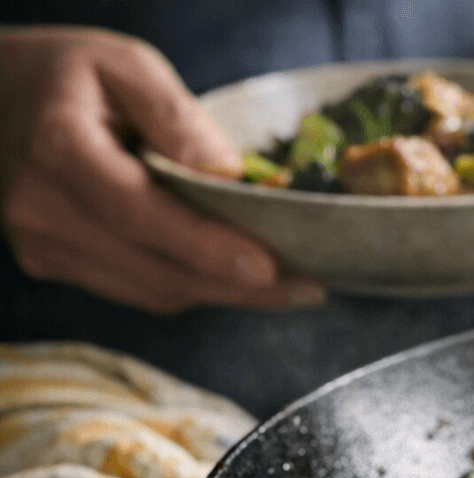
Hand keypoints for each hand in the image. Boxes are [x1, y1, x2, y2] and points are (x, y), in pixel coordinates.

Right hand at [0, 26, 324, 313]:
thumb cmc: (61, 74)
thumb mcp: (123, 64)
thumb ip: (178, 118)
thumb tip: (233, 175)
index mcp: (60, 150)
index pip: (145, 217)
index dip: (211, 250)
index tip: (272, 268)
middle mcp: (42, 208)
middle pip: (158, 269)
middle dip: (240, 286)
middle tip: (309, 284)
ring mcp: (41, 244)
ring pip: (152, 291)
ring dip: (223, 293)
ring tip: (287, 285)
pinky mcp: (50, 262)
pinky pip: (136, 288)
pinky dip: (189, 285)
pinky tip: (231, 276)